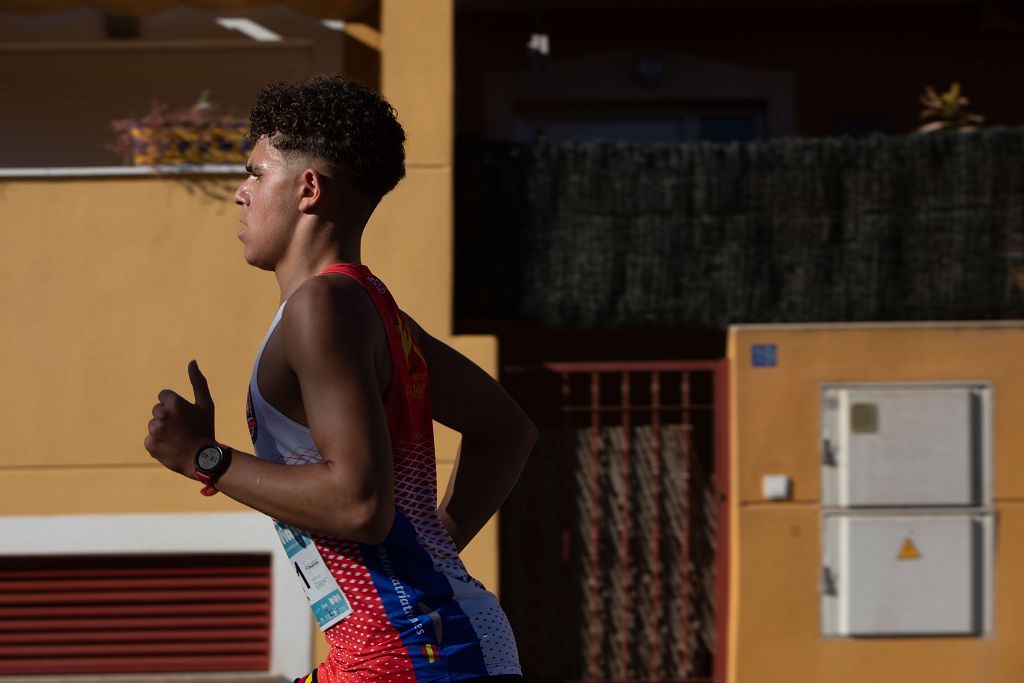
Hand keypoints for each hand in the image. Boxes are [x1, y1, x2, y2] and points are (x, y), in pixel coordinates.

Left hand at [145, 360, 215, 476]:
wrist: (203, 459)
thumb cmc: (205, 429)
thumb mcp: (206, 404)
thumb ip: (198, 381)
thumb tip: (192, 361)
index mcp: (173, 403)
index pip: (163, 396)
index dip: (175, 406)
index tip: (184, 416)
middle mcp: (161, 414)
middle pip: (157, 411)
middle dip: (167, 418)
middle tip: (182, 429)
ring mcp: (154, 430)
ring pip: (154, 425)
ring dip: (163, 431)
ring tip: (178, 439)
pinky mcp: (149, 444)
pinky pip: (151, 440)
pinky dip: (159, 443)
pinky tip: (172, 447)